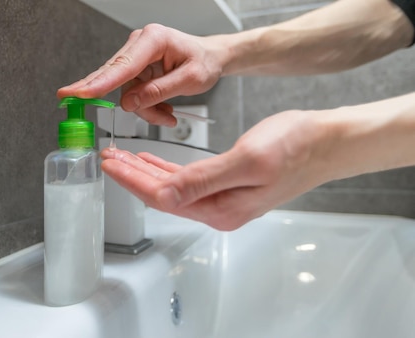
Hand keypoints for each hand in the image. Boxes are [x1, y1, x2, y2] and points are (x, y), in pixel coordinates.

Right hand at [57, 24, 230, 126]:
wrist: (211, 57)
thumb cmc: (205, 62)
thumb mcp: (191, 80)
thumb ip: (159, 91)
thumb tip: (130, 103)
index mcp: (154, 39)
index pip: (123, 65)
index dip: (100, 82)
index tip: (81, 93)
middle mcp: (140, 44)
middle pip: (114, 76)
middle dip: (112, 97)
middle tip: (67, 97)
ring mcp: (135, 57)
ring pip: (125, 92)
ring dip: (144, 110)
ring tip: (167, 116)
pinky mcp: (136, 69)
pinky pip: (131, 94)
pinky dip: (145, 106)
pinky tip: (163, 110)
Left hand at [100, 110, 330, 229]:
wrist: (326, 142)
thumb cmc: (295, 147)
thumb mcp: (246, 161)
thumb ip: (202, 180)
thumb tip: (164, 195)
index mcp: (221, 208)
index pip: (164, 198)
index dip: (133, 181)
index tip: (109, 166)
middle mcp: (219, 209)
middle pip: (163, 195)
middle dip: (132, 177)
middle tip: (107, 158)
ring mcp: (224, 198)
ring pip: (173, 187)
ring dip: (145, 172)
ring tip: (121, 158)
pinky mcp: (228, 185)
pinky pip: (188, 180)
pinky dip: (166, 170)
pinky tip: (153, 161)